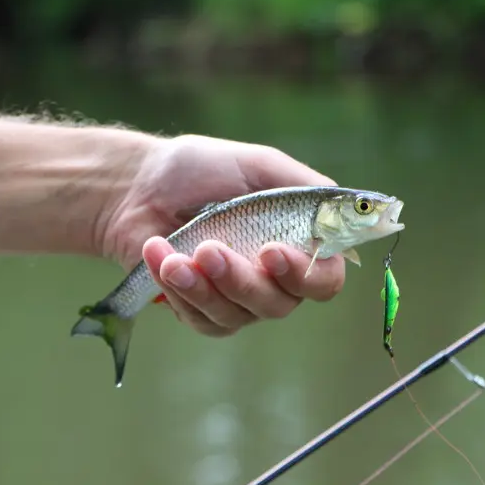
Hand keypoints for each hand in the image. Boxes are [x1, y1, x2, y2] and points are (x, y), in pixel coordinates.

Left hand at [101, 134, 345, 336]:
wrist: (139, 186)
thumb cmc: (199, 169)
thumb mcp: (256, 164)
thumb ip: (303, 185)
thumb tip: (345, 205)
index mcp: (296, 243)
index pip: (325, 279)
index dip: (306, 276)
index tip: (271, 252)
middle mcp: (273, 279)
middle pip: (278, 305)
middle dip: (242, 280)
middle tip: (209, 249)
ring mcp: (236, 299)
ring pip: (236, 316)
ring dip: (202, 288)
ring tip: (174, 258)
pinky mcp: (200, 311)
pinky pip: (200, 320)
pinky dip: (178, 291)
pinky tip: (160, 260)